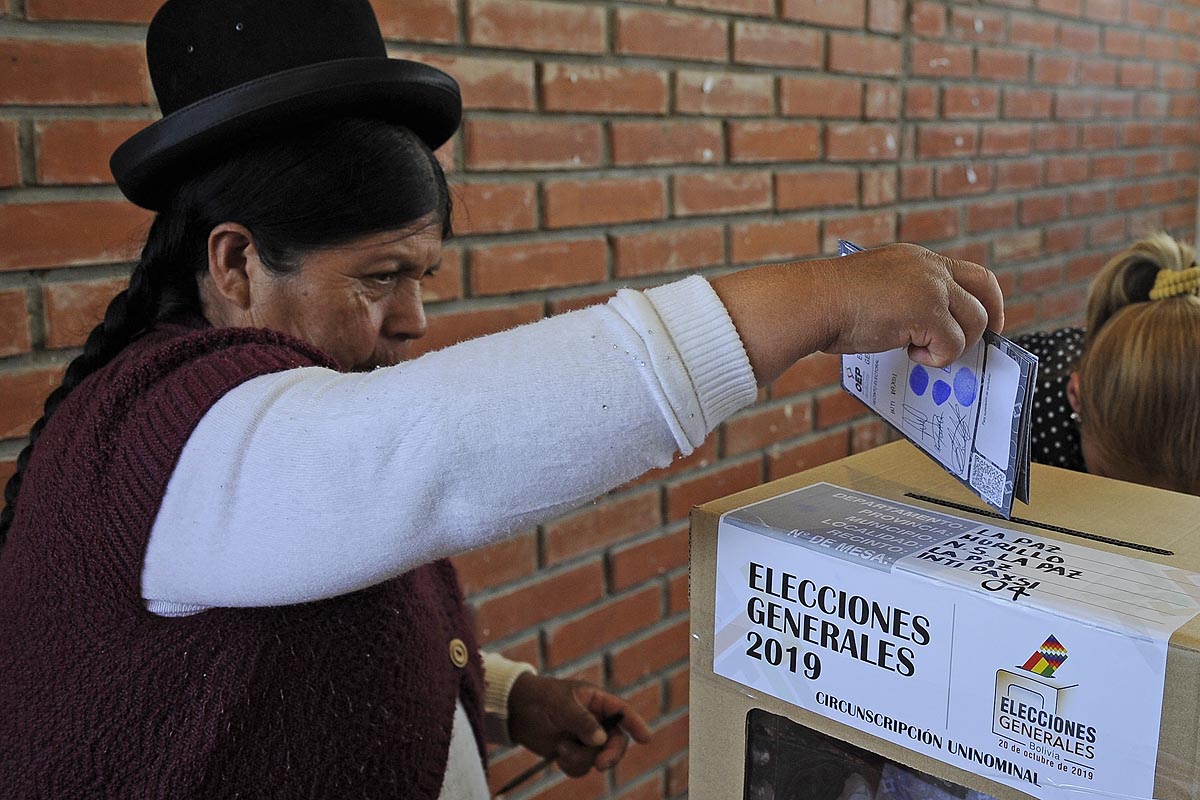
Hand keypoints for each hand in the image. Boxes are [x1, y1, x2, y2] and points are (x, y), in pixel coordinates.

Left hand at [506, 673, 651, 776]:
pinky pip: (583, 768)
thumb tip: (600, 739)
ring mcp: (586, 739)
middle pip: (616, 742)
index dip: (635, 724)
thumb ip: (581, 720)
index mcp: (598, 701)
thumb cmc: (540, 698)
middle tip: (601, 765)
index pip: (622, 712)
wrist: (516, 712)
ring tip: (561, 748)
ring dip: (581, 758)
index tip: (645, 738)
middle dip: (610, 754)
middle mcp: (597, 721)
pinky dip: (571, 766)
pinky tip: (558, 755)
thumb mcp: (560, 704)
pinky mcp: (574, 754)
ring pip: (598, 758)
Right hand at [711, 243, 1003, 383]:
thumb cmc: (828, 303)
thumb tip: (919, 330)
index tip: (978, 321)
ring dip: (954, 345)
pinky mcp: (928, 311)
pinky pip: (953, 344)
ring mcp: (932, 287)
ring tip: (919, 352)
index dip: (980, 299)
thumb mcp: (874, 289)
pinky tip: (908, 353)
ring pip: (974, 322)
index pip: (966, 273)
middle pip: (986, 288)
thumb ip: (902, 298)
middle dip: (991, 318)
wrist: (811, 301)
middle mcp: (929, 267)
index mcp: (916, 259)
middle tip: (983, 343)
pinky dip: (936, 357)